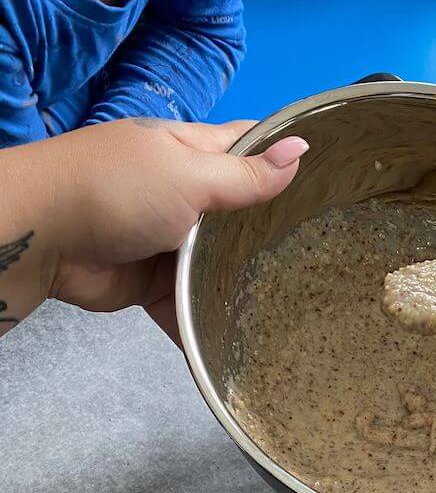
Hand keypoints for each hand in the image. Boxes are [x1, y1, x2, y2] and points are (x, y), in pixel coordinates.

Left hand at [0, 119, 307, 338]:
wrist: (45, 239)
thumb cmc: (117, 190)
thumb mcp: (190, 175)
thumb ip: (246, 176)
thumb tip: (301, 150)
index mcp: (192, 153)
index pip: (249, 150)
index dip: (286, 160)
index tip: (332, 182)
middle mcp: (185, 196)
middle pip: (239, 218)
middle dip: (271, 238)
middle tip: (324, 258)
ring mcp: (169, 243)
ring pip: (217, 268)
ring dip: (242, 287)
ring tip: (296, 309)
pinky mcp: (154, 285)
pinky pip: (188, 307)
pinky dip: (205, 324)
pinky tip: (243, 343)